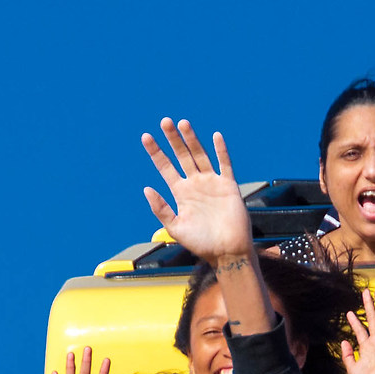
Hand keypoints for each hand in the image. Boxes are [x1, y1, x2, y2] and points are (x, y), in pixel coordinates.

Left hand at [143, 120, 252, 264]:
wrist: (227, 252)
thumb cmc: (201, 244)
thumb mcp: (175, 227)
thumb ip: (161, 209)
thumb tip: (146, 188)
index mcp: (180, 193)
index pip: (165, 167)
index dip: (156, 152)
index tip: (146, 136)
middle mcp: (195, 184)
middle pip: (181, 156)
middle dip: (173, 139)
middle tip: (164, 121)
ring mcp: (212, 183)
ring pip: (200, 155)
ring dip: (192, 139)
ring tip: (182, 123)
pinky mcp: (228, 186)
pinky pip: (224, 164)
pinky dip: (220, 150)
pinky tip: (215, 136)